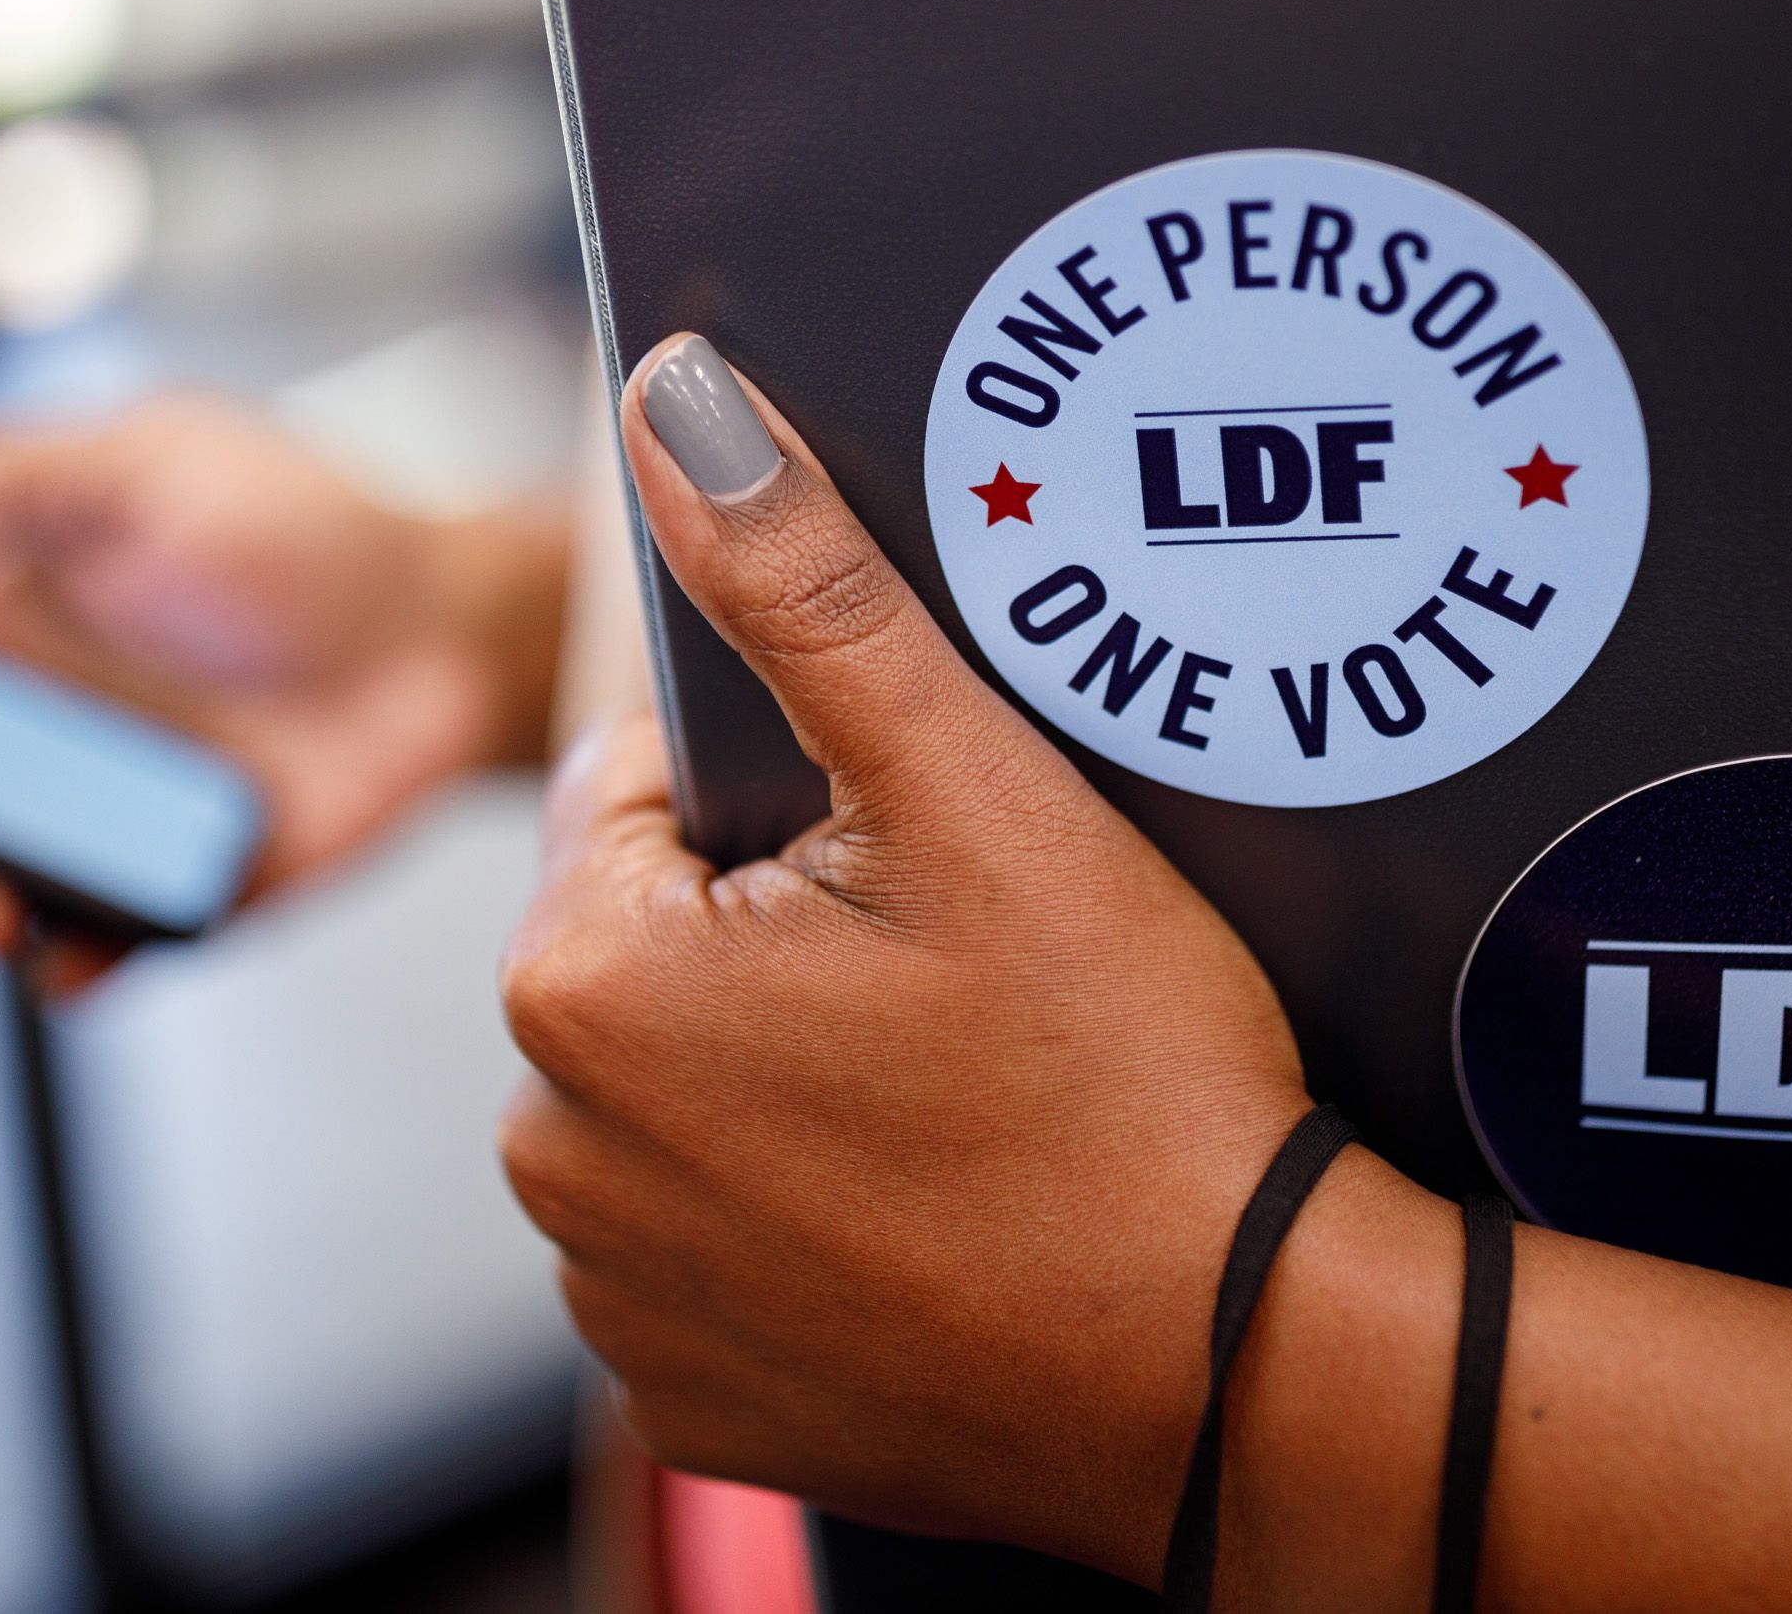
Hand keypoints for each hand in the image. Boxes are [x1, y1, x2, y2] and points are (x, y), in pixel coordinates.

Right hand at [0, 394, 566, 992]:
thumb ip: (0, 485)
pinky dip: (77, 962)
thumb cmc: (300, 529)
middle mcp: (34, 733)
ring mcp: (103, 820)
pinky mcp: (180, 890)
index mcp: (4, 621)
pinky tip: (77, 954)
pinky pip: (101, 947)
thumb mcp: (146, 457)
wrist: (451, 628)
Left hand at [499, 339, 1791, 1612]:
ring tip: (969, 1076)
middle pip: (659, 943)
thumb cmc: (1123, 1077)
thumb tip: (677, 399)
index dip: (799, 793)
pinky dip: (804, 1205)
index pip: (642, 791)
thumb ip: (804, 583)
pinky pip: (720, 1236)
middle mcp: (555, 1149)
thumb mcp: (973, 791)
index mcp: (582, 980)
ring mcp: (620, 1291)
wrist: (1236, 1373)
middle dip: (785, 925)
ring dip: (787, 1063)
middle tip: (970, 962)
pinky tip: (939, 1192)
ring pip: (688, 1087)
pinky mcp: (694, 1392)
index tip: (930, 850)